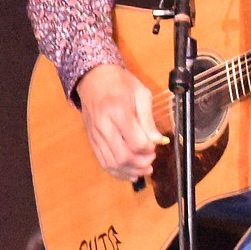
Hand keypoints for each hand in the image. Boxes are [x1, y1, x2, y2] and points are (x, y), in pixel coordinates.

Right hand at [76, 63, 167, 180]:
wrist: (93, 77)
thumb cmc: (120, 82)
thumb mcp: (141, 94)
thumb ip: (149, 120)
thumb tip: (158, 141)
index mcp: (118, 111)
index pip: (136, 142)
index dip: (149, 148)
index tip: (156, 145)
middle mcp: (104, 126)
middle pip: (123, 156)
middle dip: (141, 163)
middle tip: (152, 159)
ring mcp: (95, 135)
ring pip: (112, 163)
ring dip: (130, 171)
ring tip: (144, 169)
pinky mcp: (91, 141)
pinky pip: (103, 162)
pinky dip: (117, 172)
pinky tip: (130, 172)